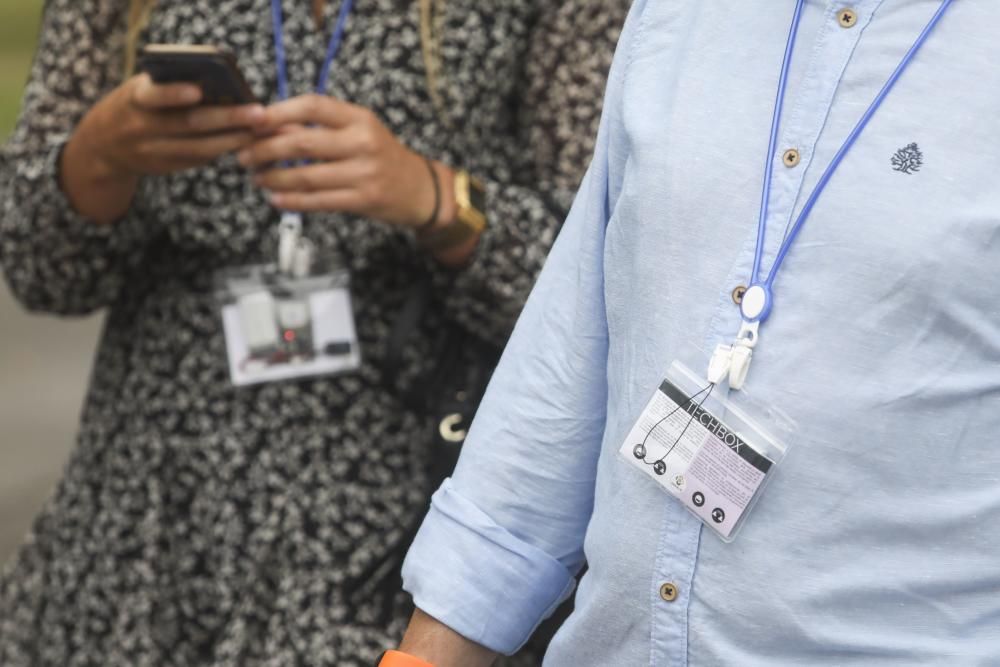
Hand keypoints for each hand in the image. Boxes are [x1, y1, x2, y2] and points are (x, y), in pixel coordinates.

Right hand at [63, 74, 266, 221]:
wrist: (103, 145)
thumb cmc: (137, 105)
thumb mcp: (143, 89)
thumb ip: (172, 85)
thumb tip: (223, 85)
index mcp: (135, 99)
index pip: (153, 95)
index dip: (174, 93)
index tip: (199, 90)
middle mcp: (142, 127)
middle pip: (189, 123)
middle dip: (227, 118)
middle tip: (259, 113)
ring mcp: (154, 151)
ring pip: (200, 147)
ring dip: (233, 140)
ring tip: (259, 131)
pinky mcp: (166, 167)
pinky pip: (199, 158)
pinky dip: (223, 150)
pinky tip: (246, 142)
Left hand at [237, 94, 444, 227]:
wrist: (420, 189)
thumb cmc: (381, 156)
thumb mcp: (360, 131)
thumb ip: (322, 128)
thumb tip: (272, 126)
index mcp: (360, 119)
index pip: (313, 106)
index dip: (278, 112)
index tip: (253, 120)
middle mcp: (363, 143)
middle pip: (302, 143)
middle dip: (265, 150)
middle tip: (244, 155)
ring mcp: (365, 173)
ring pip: (306, 176)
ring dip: (274, 178)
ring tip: (257, 178)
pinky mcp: (364, 201)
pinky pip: (319, 201)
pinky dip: (292, 201)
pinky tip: (275, 198)